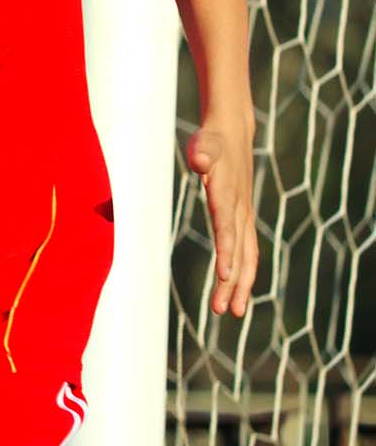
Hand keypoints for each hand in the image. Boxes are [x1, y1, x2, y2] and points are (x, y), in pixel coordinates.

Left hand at [185, 119, 258, 317]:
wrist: (232, 134)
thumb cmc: (210, 141)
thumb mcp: (204, 143)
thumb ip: (202, 152)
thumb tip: (199, 159)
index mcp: (228, 196)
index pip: (227, 228)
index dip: (227, 251)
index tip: (225, 275)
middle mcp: (239, 211)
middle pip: (239, 252)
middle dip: (234, 283)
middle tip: (224, 311)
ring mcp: (244, 216)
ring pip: (246, 256)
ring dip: (241, 285)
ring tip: (233, 312)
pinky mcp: (242, 218)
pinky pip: (246, 249)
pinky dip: (244, 271)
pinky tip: (237, 290)